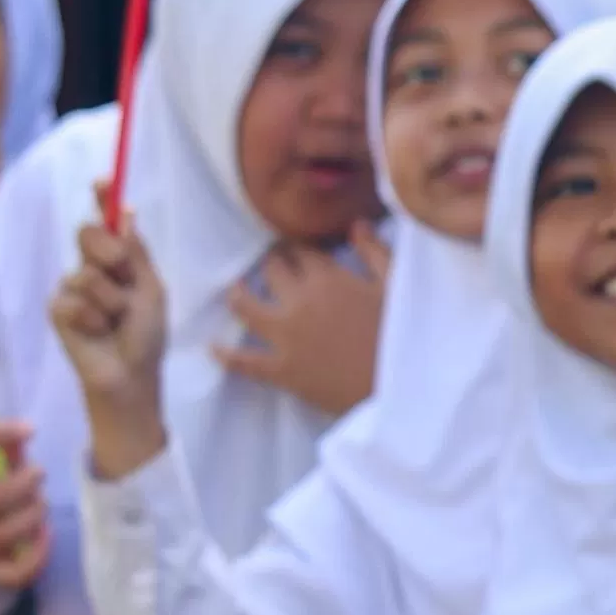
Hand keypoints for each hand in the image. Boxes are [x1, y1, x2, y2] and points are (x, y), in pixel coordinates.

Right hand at [0, 422, 49, 586]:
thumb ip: (7, 448)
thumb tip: (25, 433)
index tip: (30, 430)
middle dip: (27, 483)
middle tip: (38, 474)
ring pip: (9, 533)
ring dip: (35, 515)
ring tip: (40, 504)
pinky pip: (15, 572)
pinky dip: (38, 556)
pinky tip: (45, 535)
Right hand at [51, 223, 173, 472]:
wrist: (130, 375)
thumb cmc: (146, 335)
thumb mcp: (151, 289)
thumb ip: (136, 253)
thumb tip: (128, 211)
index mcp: (120, 259)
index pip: (107, 221)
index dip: (103, 198)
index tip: (103, 180)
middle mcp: (93, 267)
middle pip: (87, 233)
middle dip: (108, 250)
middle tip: (124, 275)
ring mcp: (72, 288)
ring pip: (85, 272)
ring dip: (110, 300)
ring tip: (116, 321)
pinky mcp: (58, 310)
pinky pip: (71, 300)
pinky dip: (92, 318)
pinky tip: (96, 333)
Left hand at [217, 226, 385, 419]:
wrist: (399, 390)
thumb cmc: (402, 336)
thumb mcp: (396, 288)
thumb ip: (374, 252)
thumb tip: (355, 224)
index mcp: (328, 278)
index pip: (301, 251)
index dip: (298, 247)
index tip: (297, 249)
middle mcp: (299, 301)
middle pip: (272, 271)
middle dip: (272, 265)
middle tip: (273, 266)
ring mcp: (285, 337)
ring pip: (247, 306)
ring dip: (239, 295)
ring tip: (236, 290)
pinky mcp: (281, 370)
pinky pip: (245, 362)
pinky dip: (227, 355)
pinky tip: (213, 348)